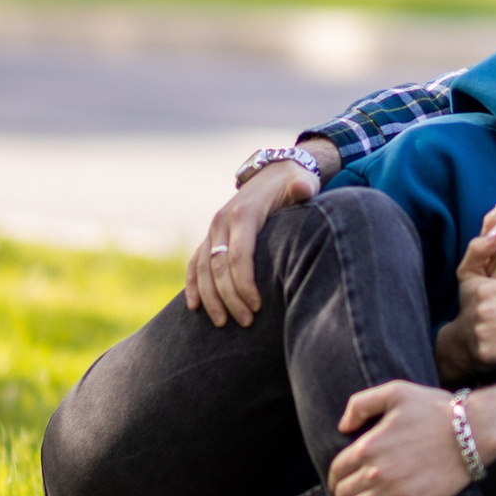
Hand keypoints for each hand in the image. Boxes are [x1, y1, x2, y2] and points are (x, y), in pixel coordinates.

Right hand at [185, 142, 336, 324]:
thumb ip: (303, 188)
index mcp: (244, 213)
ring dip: (210, 297)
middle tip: (246, 322)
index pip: (238, 254)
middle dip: (230, 297)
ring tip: (222, 323)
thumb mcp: (302, 183)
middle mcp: (222, 221)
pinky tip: (194, 307)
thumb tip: (302, 189)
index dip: (245, 283)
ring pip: (202, 268)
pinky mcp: (210, 236)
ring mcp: (213, 229)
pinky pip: (195, 263)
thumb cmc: (294, 184)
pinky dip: (193, 284)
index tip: (257, 307)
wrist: (274, 172)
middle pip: (218, 266)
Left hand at [329, 381, 472, 495]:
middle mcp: (375, 471)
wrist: (472, 433)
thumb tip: (343, 426)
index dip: (334, 480)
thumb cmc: (436, 409)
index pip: (337, 470)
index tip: (338, 486)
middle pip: (343, 494)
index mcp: (367, 445)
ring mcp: (392, 492)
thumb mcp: (396, 392)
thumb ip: (361, 404)